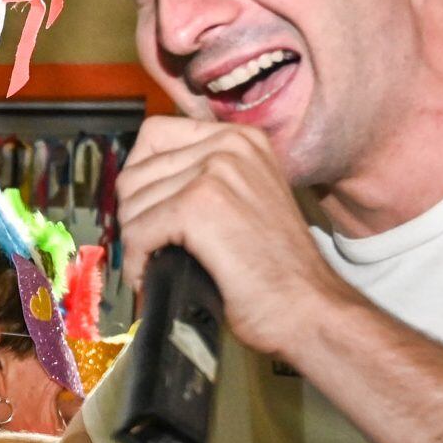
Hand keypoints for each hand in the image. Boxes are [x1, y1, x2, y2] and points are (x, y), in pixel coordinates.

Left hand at [116, 116, 359, 364]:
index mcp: (240, 139)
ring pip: (133, 203)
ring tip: (155, 263)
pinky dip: (136, 261)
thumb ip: (204, 180)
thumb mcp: (246, 199)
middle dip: (133, 216)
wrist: (309, 307)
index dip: (139, 177)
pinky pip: (138, 231)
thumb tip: (140, 189)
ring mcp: (215, 172)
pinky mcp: (198, 206)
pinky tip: (150, 276)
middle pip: (136, 171)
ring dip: (135, 242)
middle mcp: (229, 145)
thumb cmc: (277, 270)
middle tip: (149, 247)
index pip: (155, 135)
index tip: (146, 211)